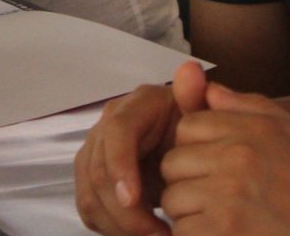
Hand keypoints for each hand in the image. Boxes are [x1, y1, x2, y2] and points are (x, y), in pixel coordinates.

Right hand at [75, 61, 209, 234]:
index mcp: (133, 107)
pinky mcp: (92, 179)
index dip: (120, 166)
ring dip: (119, 224)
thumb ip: (195, 97)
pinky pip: (89, 208)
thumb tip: (190, 69)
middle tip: (158, 233)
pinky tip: (141, 234)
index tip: (133, 198)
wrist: (184, 146)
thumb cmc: (193, 130)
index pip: (116, 134)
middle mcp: (106, 127)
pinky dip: (111, 227)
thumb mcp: (200, 115)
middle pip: (97, 171)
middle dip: (124, 210)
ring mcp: (95, 154)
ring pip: (90, 194)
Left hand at [159, 79, 289, 235]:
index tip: (208, 166)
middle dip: (185, 181)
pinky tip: (221, 235)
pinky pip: (184, 232)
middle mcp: (236, 159)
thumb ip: (251, 106)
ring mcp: (230, 200)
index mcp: (251, 130)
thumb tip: (211, 90)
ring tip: (216, 220)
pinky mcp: (227, 233)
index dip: (192, 148)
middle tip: (210, 198)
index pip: (187, 128)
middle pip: (172, 164)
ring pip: (173, 202)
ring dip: (187, 213)